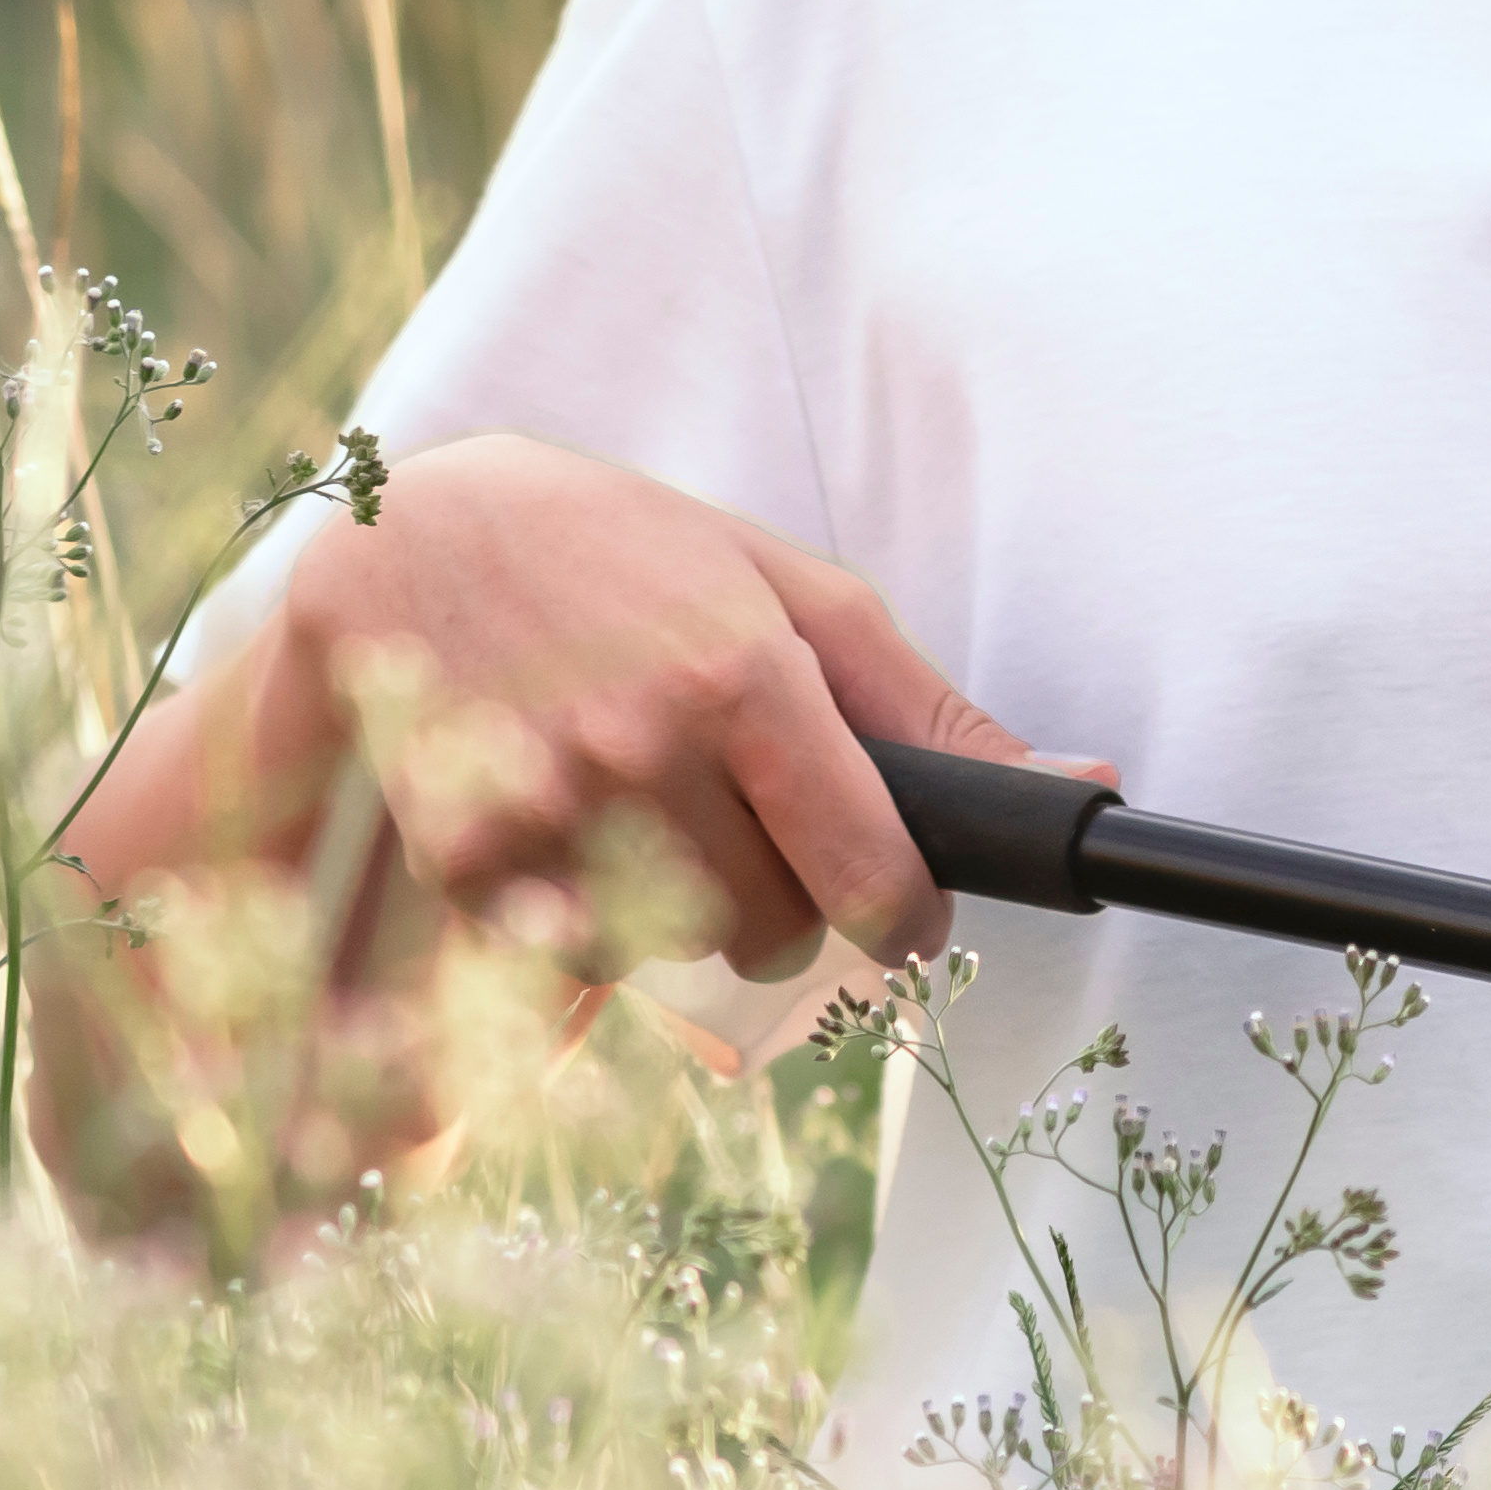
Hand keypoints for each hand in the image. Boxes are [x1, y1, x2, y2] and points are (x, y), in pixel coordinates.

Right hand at [244, 434, 1086, 981]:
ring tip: (635, 798)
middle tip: (733, 811)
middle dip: (777, 897)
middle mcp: (644, 747)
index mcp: (747, 677)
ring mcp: (541, 807)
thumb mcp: (793, 593)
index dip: (901, 917)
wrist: (409, 535)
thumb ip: (928, 707)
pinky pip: (563, 954)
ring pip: (668, 949)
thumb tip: (1081, 782)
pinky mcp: (457, 856)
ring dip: (672, 906)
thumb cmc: (631, 555)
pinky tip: (558, 822)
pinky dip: (573, 914)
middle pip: (771, 929)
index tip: (901, 913)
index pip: (870, 876)